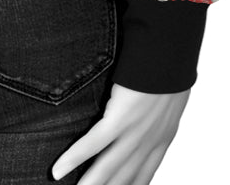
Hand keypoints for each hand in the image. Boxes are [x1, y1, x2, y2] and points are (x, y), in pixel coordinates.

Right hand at [51, 82, 190, 183]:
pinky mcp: (120, 120)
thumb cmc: (167, 71)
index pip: (143, 176)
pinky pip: (92, 144)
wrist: (170, 57)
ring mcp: (134, 134)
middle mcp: (148, 144)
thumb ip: (154, 118)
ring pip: (107, 169)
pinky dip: (74, 158)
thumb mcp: (168, 103)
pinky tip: (59, 170)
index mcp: (161, 141)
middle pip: (125, 179)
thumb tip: (140, 117)